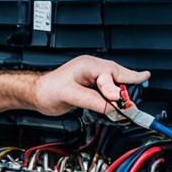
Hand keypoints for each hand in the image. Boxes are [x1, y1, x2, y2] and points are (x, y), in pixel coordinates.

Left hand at [31, 55, 149, 116]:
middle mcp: (93, 68)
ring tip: (131, 105)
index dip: (121, 89)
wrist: (37, 94)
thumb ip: (93, 101)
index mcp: (88, 65)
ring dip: (123, 94)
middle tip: (134, 106)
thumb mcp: (71, 96)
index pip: (112, 75)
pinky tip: (120, 104)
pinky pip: (109, 90)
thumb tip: (112, 106)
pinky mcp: (92, 86)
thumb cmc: (48, 90)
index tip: (128, 103)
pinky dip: (115, 98)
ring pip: (116, 83)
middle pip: (119, 77)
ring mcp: (93, 77)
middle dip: (128, 89)